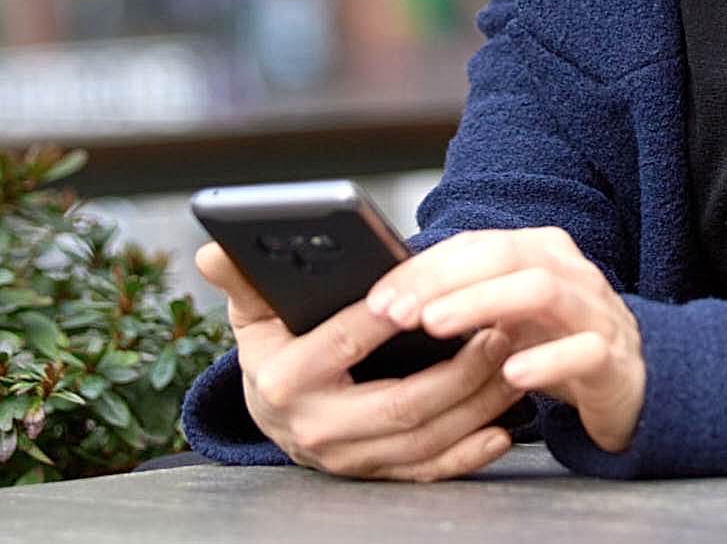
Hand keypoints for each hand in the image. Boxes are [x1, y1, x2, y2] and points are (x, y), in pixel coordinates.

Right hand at [192, 241, 524, 480]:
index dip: (387, 319)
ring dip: (477, 406)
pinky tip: (501, 431)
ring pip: (423, 439)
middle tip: (499, 330)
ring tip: (513, 363)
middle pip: (400, 404)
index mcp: (285, 378)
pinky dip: (467, 455)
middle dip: (458, 370)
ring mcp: (347, 458)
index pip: (344, 344)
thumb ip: (243, 278)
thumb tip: (213, 249)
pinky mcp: (373, 476)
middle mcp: (315, 426)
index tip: (432, 295)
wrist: (273, 413)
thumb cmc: (274, 347)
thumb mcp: (254, 312)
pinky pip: (427, 471)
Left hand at [366, 228, 645, 453]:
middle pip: (504, 256)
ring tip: (437, 327)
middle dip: (444, 281)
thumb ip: (462, 301)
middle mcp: (570, 272)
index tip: (379, 298)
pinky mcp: (615, 360)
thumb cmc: (556, 345)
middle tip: (397, 312)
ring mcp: (596, 312)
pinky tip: (509, 373)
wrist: (631, 384)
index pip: (475, 245)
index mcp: (540, 252)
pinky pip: (584, 351)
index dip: (423, 269)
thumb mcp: (507, 317)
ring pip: (542, 290)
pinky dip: (545, 361)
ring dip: (483, 304)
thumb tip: (388, 302)